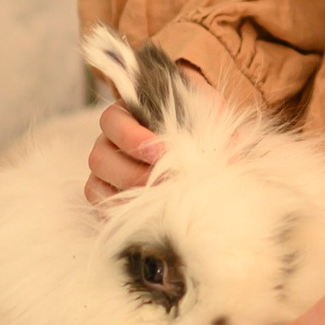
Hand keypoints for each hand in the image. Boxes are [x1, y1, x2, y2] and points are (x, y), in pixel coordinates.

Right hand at [83, 61, 209, 204]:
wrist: (194, 131)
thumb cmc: (194, 116)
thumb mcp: (207, 110)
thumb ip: (213, 122)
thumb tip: (228, 156)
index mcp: (125, 113)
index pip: (113, 122)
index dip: (133, 139)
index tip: (162, 152)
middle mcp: (108, 141)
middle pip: (100, 159)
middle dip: (134, 174)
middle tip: (165, 183)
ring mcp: (104, 170)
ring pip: (96, 186)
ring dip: (128, 196)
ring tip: (160, 202)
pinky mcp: (106, 194)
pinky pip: (99, 206)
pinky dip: (118, 212)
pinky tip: (146, 214)